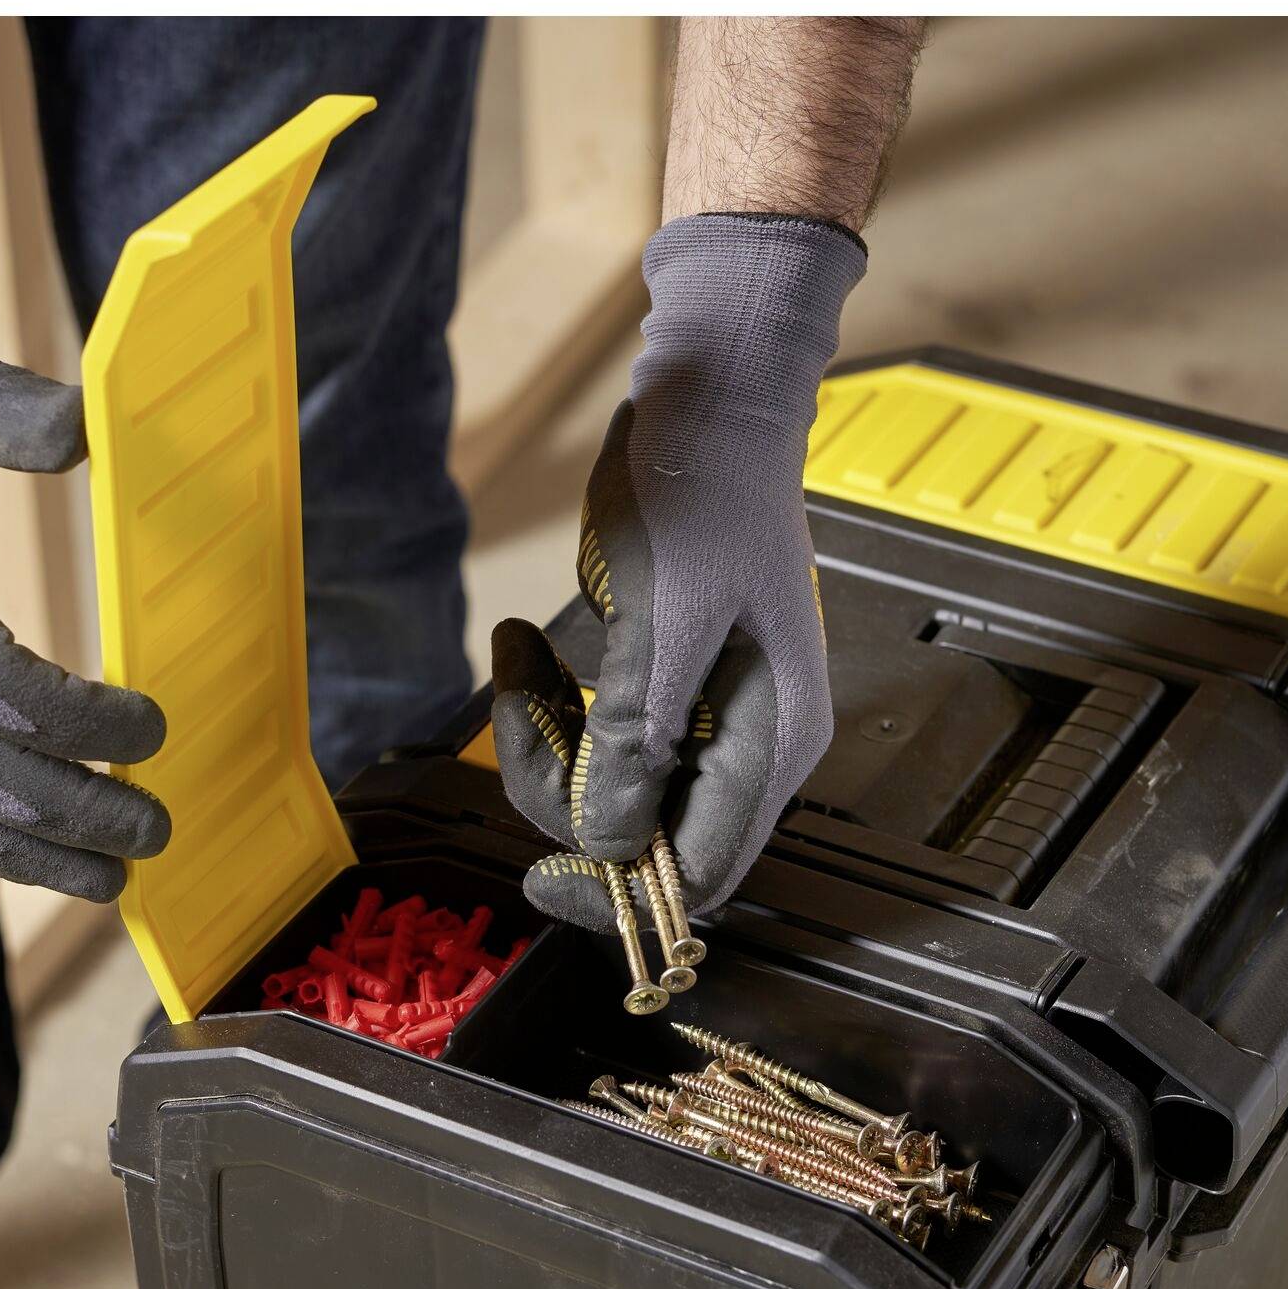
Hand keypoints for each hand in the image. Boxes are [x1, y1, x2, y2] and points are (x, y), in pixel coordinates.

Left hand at [491, 212, 863, 929]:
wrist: (707, 398)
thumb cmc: (700, 491)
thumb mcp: (662, 619)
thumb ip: (638, 740)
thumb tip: (613, 846)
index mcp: (770, 742)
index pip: (700, 873)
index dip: (617, 891)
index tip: (537, 875)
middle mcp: (745, 743)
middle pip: (642, 836)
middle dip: (561, 787)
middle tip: (516, 702)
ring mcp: (704, 715)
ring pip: (605, 789)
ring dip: (541, 739)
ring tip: (517, 655)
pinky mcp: (663, 686)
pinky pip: (594, 735)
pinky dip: (548, 703)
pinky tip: (525, 641)